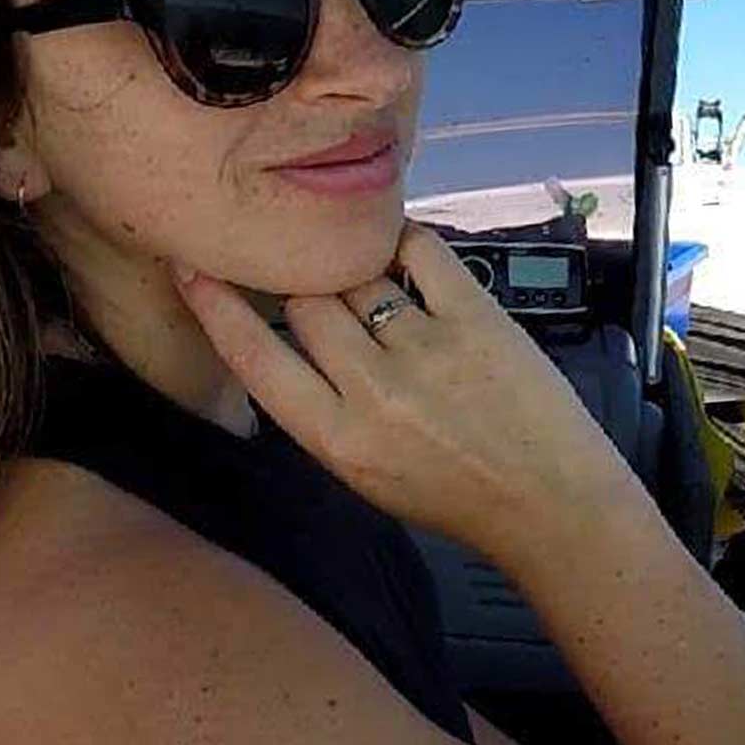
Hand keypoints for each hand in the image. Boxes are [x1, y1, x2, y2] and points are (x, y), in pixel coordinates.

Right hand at [172, 224, 653, 574]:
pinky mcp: (476, 318)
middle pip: (305, 303)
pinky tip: (398, 247)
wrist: (551, 505)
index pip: (254, 357)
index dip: (215, 307)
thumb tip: (292, 334)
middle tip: (316, 282)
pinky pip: (419, 250)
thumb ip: (320, 408)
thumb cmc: (454, 495)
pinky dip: (401, 240)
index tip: (193, 268)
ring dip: (350, 267)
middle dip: (301, 287)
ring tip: (360, 270)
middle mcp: (372, 390)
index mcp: (336, 438)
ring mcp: (426, 348)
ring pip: (354, 275)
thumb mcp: (361, 472)